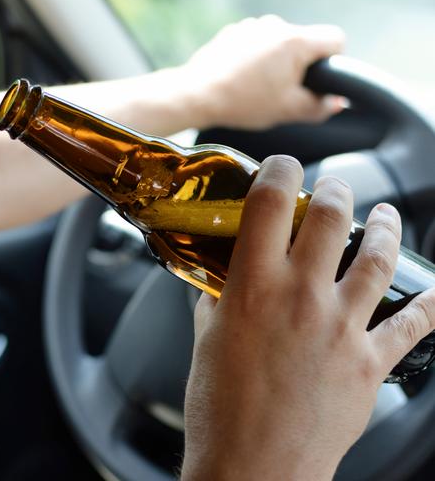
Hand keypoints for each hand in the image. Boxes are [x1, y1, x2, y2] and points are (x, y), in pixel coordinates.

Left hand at [175, 15, 345, 129]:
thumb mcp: (287, 111)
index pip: (336, 39)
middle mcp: (276, 25)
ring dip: (276, 62)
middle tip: (283, 92)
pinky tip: (241, 79)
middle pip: (305, 42)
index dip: (335, 61)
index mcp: (295, 41)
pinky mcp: (234, 32)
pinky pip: (256, 43)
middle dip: (300, 66)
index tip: (319, 80)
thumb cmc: (243, 102)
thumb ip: (319, 107)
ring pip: (278, 43)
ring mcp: (252, 26)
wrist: (197, 95)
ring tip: (258, 88)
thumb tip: (335, 103)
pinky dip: (254, 58)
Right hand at [181, 155, 434, 479]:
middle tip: (334, 189)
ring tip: (386, 215)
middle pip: (334, 217)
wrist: (253, 468)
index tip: (281, 168)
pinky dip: (426, 304)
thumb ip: (217, 300)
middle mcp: (301, 297)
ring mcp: (341, 327)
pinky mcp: (369, 361)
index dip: (279, 170)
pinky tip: (430, 291)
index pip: (272, 202)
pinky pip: (412, 324)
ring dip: (385, 227)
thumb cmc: (220, 409)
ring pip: (378, 256)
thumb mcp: (206, 341)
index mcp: (252, 287)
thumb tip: (222, 279)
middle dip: (337, 190)